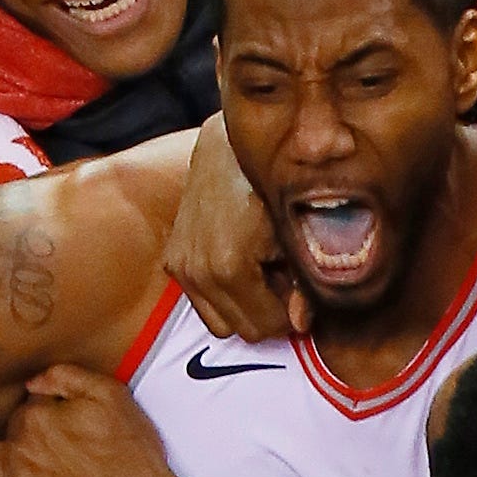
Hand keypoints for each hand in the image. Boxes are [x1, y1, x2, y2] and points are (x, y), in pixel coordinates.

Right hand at [162, 113, 305, 339]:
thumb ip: (303, 286)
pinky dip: (224, 293)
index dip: (291, 312)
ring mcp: (181, 266)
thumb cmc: (270, 187)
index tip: (299, 287)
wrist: (227, 147)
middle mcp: (197, 272)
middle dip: (269, 311)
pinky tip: (240, 262)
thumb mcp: (295, 236)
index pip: (268, 326)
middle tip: (283, 276)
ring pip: (220, 322)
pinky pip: (203, 300)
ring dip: (245, 306)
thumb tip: (301, 325)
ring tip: (262, 271)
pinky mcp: (173, 259)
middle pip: (243, 329)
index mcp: (228, 267)